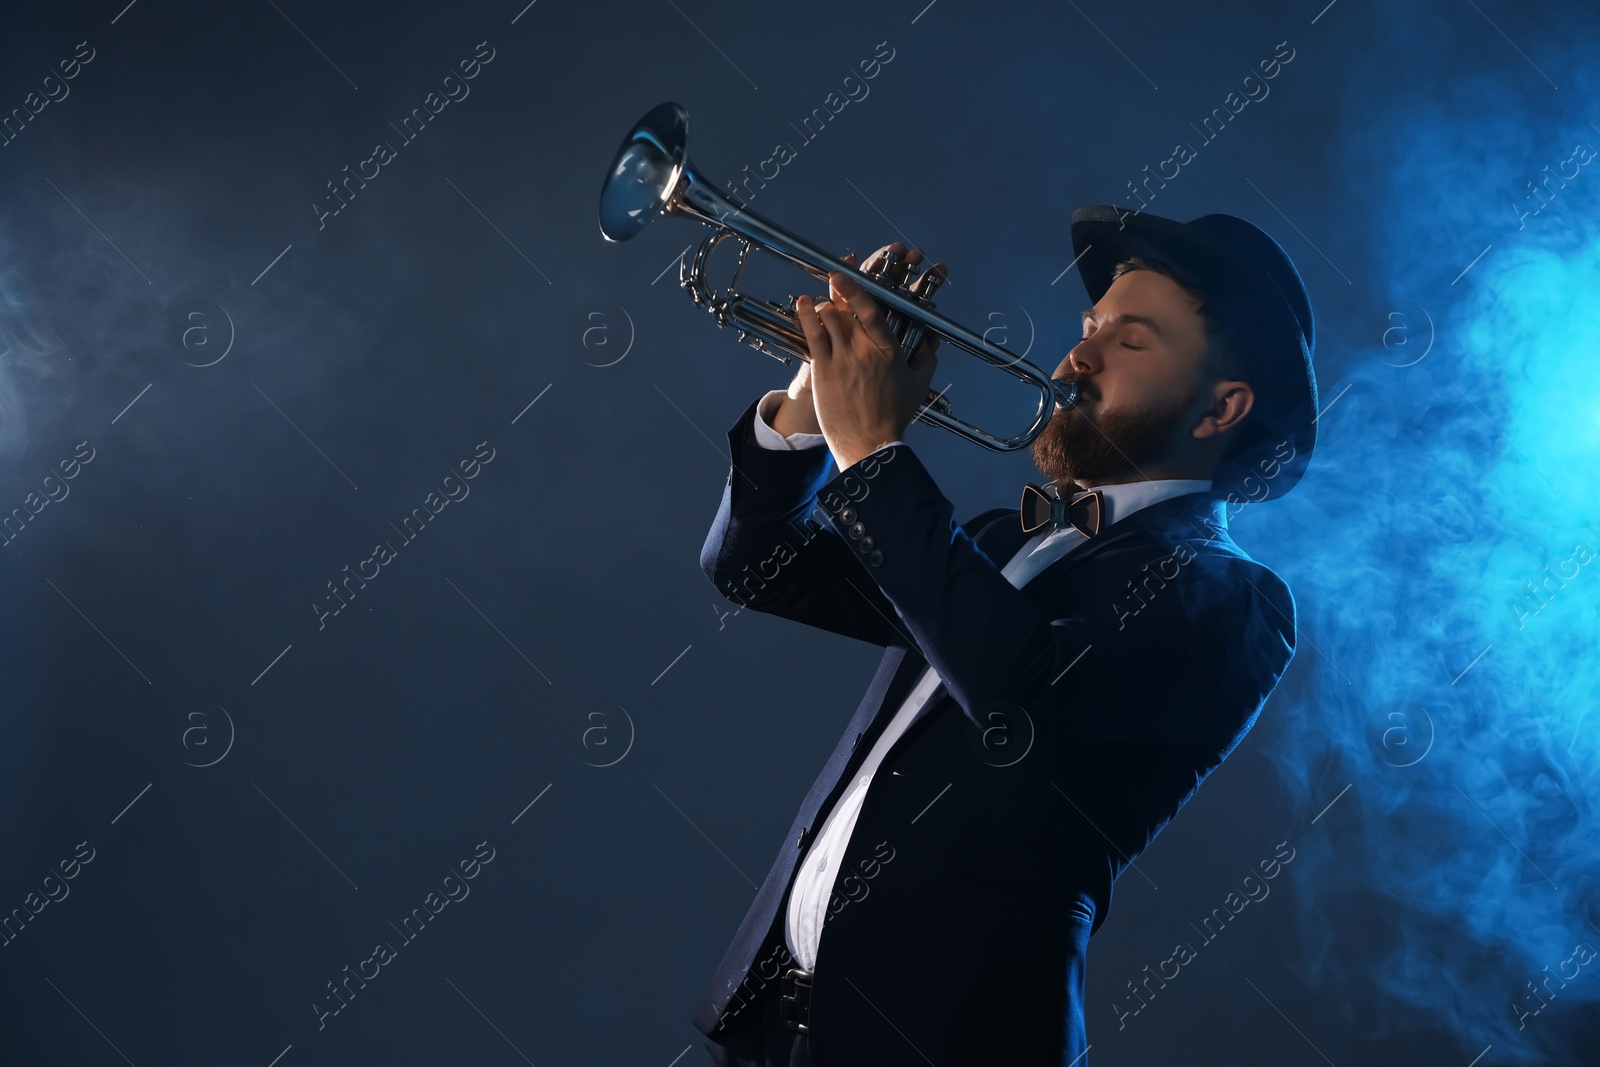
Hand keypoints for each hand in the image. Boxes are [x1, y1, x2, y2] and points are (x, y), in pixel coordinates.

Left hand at [796, 242, 946, 469]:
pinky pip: (812, 335)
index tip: (846, 274)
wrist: (870, 443)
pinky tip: (803, 303)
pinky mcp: (824, 370)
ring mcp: (842, 359)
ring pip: (828, 318)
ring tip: (822, 302)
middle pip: (846, 310)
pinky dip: (806, 315)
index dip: (857, 289)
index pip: (872, 310)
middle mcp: (864, 350)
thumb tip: (931, 340)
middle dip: (839, 294)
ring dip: (824, 306)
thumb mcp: (919, 384)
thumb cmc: (894, 415)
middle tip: (834, 283)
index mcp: (888, 350)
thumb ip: (928, 357)